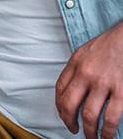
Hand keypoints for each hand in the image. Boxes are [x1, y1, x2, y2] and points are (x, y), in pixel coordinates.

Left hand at [56, 22, 122, 138]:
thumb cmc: (107, 46)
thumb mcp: (84, 53)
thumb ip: (75, 70)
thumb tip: (70, 91)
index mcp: (76, 63)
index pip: (59, 89)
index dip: (59, 106)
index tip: (63, 114)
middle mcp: (86, 73)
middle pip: (69, 104)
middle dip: (68, 121)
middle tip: (72, 129)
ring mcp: (103, 83)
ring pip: (89, 115)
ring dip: (88, 131)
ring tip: (91, 137)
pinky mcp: (120, 91)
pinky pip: (110, 118)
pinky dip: (107, 131)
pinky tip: (106, 136)